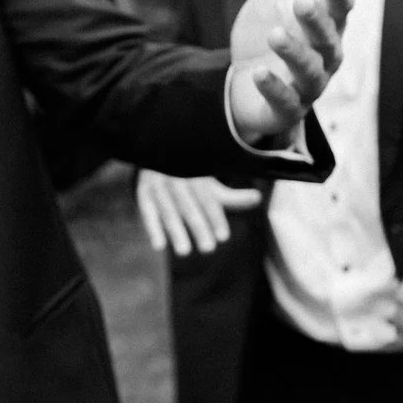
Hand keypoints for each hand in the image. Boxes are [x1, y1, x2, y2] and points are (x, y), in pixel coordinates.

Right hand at [135, 171, 262, 255]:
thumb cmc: (190, 175)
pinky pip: (147, 211)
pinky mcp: (143, 191)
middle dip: (198, 227)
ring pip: (168, 209)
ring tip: (184, 252)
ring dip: (175, 231)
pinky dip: (152, 227)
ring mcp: (159, 183)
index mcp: (197, 174)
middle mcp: (178, 177)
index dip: (215, 217)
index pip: (208, 199)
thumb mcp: (210, 184)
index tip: (223, 237)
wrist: (159, 150)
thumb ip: (232, 196)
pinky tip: (158, 246)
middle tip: (208, 249)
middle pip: (189, 205)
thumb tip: (258, 198)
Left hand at [226, 0, 353, 143]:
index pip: (341, 11)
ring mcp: (307, 86)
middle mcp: (323, 58)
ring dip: (296, 53)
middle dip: (317, 21)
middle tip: (300, 0)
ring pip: (311, 72)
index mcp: (325, 28)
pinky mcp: (285, 110)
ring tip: (275, 33)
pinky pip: (286, 103)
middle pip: (329, 40)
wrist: (244, 84)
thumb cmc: (271, 34)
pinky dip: (275, 88)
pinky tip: (259, 72)